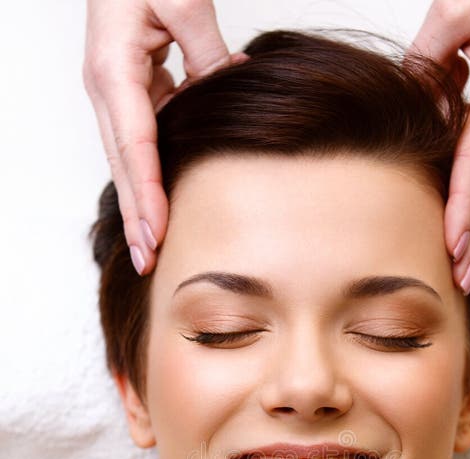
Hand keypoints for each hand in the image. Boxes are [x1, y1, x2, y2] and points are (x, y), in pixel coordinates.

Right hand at [83, 0, 247, 275]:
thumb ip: (206, 53)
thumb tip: (230, 92)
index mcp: (114, 70)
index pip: (135, 146)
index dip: (147, 194)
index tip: (158, 233)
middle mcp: (107, 89)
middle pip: (123, 166)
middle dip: (135, 218)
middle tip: (148, 263)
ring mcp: (115, 94)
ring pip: (129, 162)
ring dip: (142, 206)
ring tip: (154, 249)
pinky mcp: (129, 92)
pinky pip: (142, 143)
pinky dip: (152, 178)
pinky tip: (163, 209)